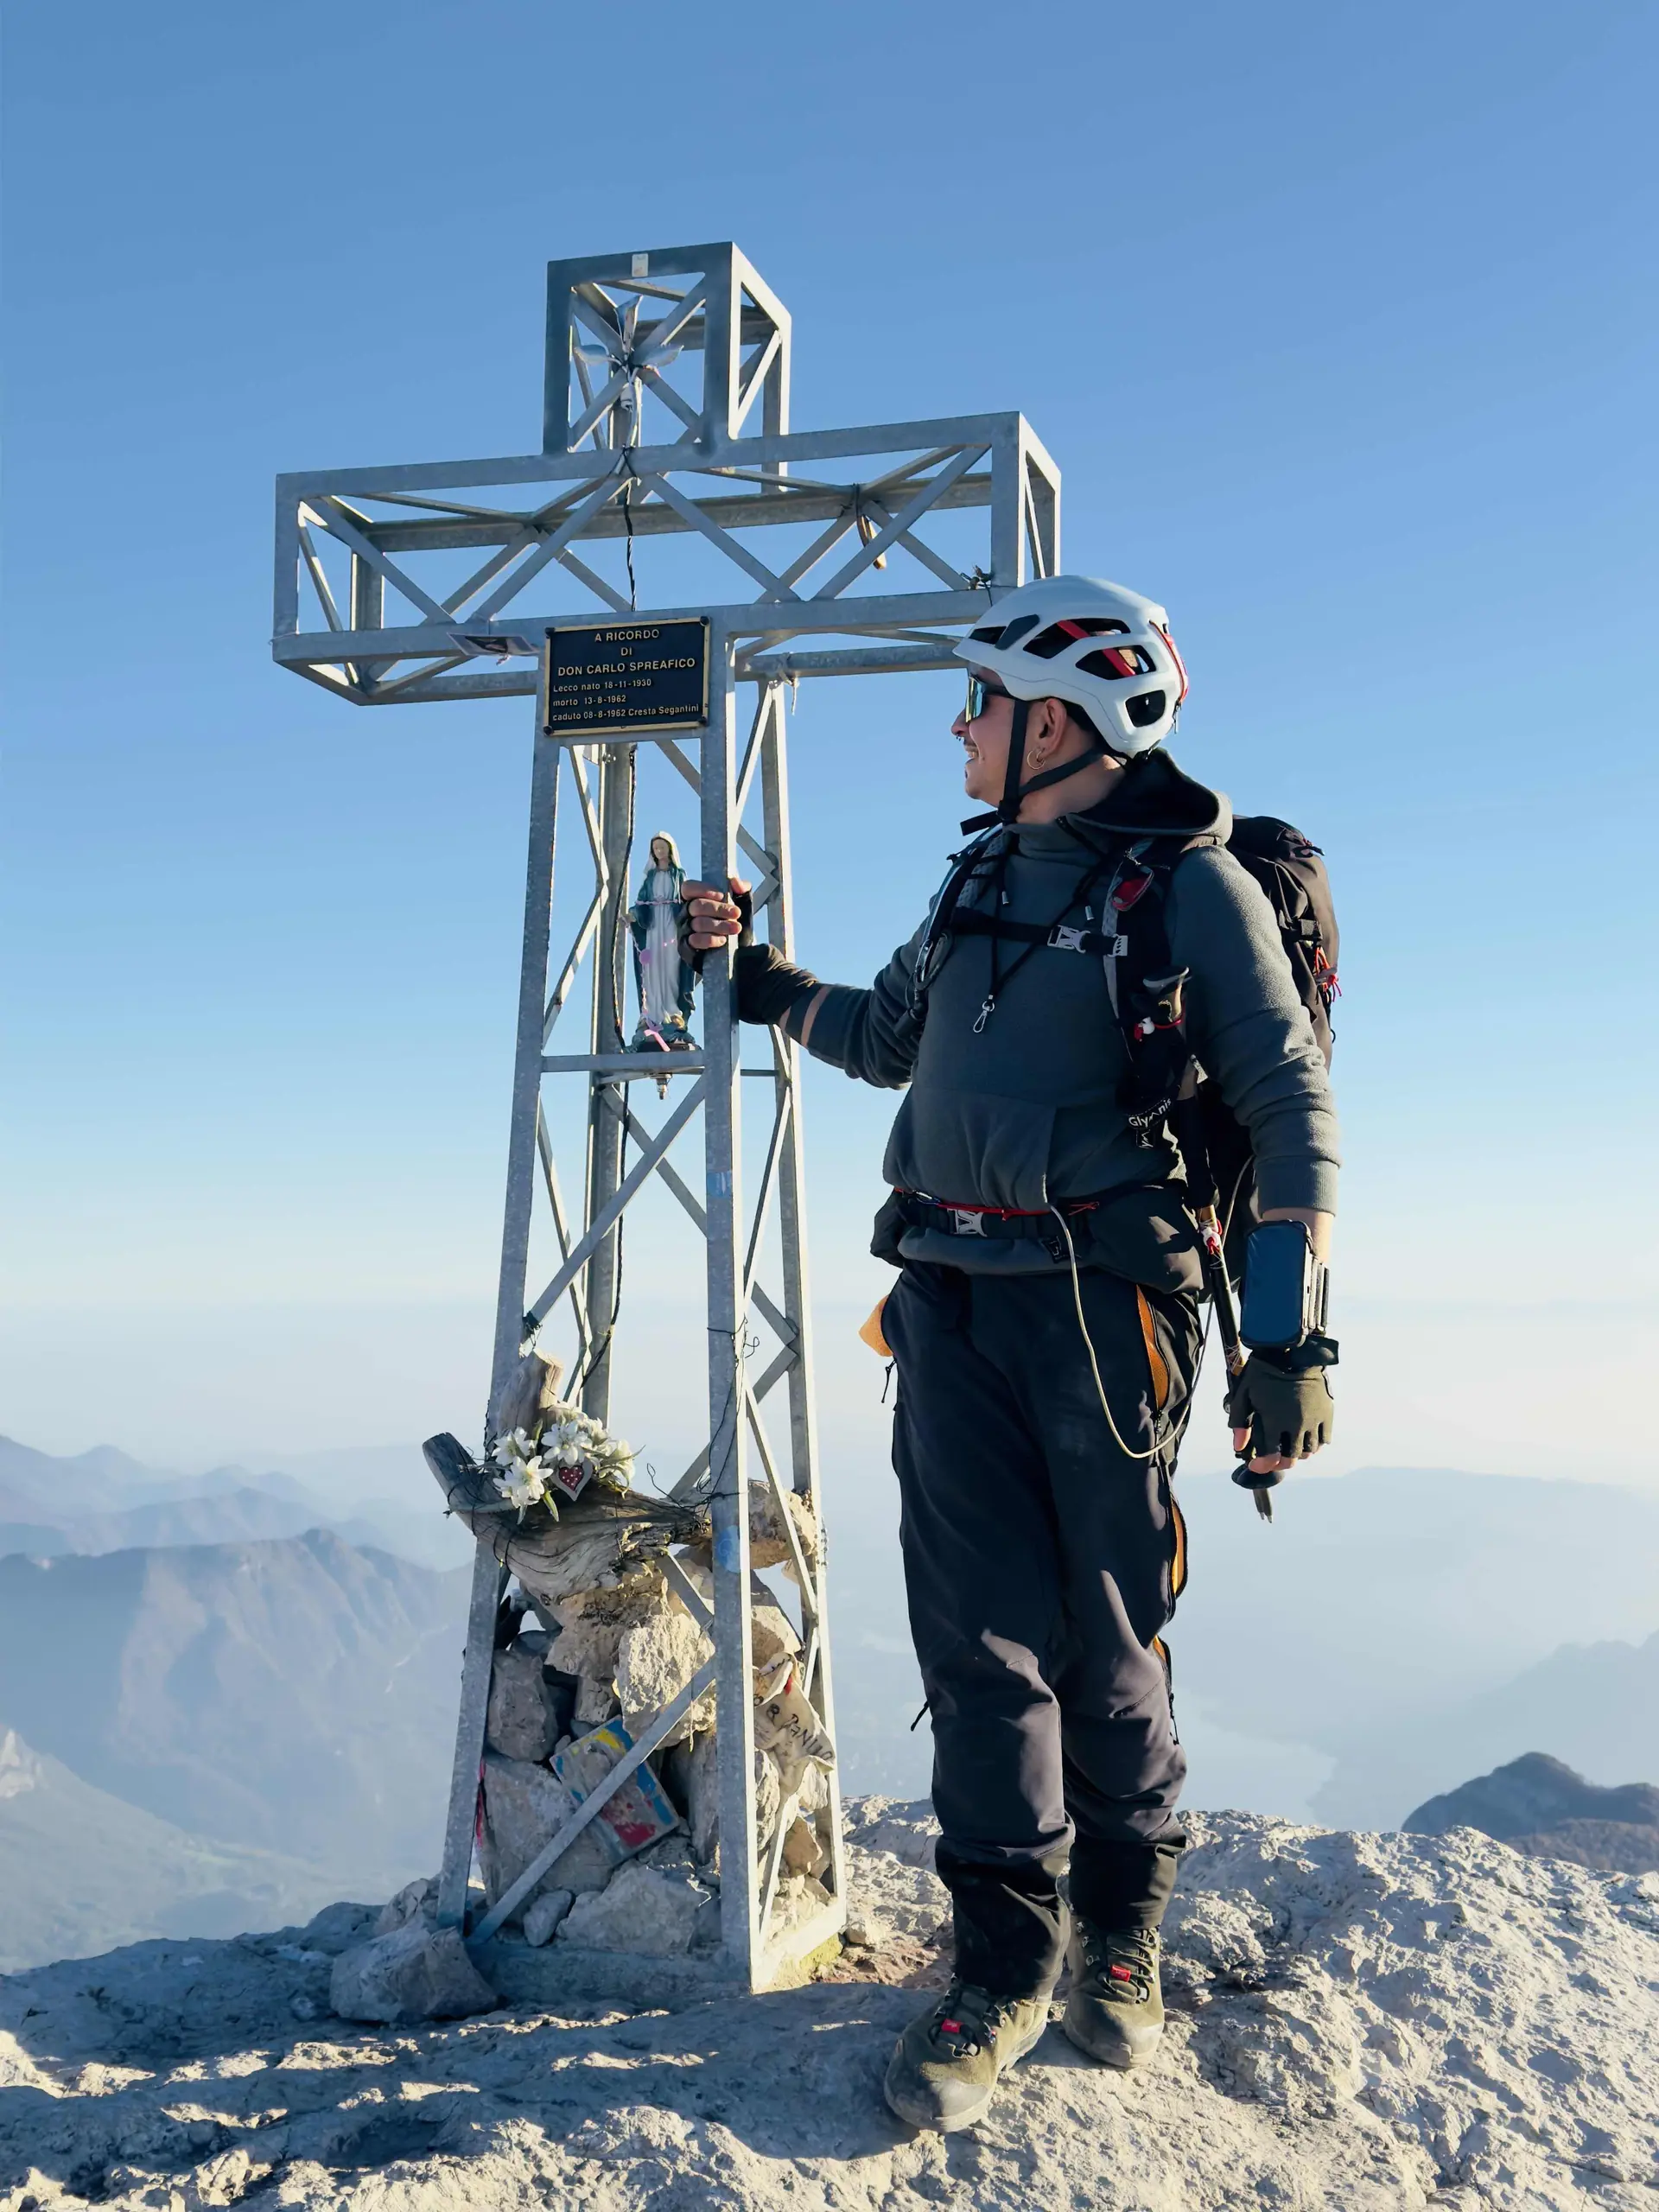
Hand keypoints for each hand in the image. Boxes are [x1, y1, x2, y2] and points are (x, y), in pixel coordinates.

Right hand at [681, 875, 749, 953]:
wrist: (739, 941)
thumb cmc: (734, 915)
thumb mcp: (741, 898)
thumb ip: (741, 887)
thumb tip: (736, 882)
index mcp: (695, 896)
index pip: (689, 888)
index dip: (703, 890)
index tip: (721, 895)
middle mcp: (687, 911)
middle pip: (697, 906)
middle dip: (719, 909)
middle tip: (737, 913)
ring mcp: (686, 928)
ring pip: (698, 923)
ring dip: (720, 925)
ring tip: (736, 927)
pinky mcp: (689, 945)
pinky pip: (695, 940)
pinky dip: (711, 940)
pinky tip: (723, 939)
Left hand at [1226, 1345, 1335, 1478]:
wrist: (1293, 1352)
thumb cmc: (1264, 1372)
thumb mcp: (1245, 1394)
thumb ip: (1239, 1422)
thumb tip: (1238, 1447)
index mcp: (1276, 1421)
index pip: (1271, 1457)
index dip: (1262, 1466)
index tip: (1255, 1465)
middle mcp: (1296, 1425)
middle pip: (1292, 1458)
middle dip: (1280, 1462)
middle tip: (1274, 1458)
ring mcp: (1314, 1419)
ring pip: (1310, 1451)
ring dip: (1298, 1454)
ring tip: (1290, 1449)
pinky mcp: (1327, 1413)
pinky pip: (1324, 1439)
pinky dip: (1315, 1445)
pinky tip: (1306, 1440)